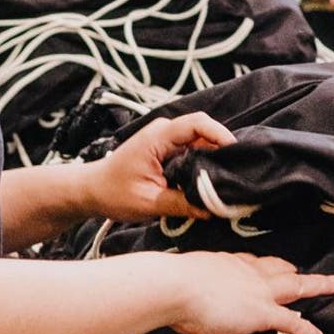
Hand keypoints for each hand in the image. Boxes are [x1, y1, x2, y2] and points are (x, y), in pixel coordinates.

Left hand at [82, 113, 234, 223]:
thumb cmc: (113, 192)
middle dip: (224, 149)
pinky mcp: (168, 151)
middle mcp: (164, 132)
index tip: (237, 154)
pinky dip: (206, 164)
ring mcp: (166, 140)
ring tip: (231, 180)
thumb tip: (214, 210)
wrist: (92, 189)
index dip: (220, 135)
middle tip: (241, 173)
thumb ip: (182, 204)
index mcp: (157, 137)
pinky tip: (214, 181)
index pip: (197, 123)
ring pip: (202, 142)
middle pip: (205, 131)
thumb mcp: (148, 203)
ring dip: (216, 158)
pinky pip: (194, 151)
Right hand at [172, 252, 333, 333]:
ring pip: (294, 286)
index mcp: (222, 262)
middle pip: (275, 267)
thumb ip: (185, 284)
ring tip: (330, 285)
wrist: (174, 286)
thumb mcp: (179, 276)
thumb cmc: (168, 283)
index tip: (264, 265)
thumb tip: (174, 294)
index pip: (247, 262)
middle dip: (290, 269)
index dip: (259, 265)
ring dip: (314, 285)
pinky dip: (305, 329)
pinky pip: (290, 321)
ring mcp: (256, 290)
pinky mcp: (262, 312)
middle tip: (299, 269)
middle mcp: (244, 271)